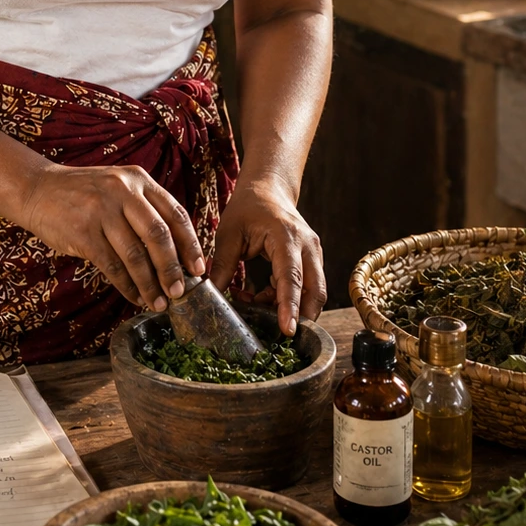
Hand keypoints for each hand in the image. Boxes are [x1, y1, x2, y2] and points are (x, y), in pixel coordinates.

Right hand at [19, 163, 205, 310]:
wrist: (37, 189)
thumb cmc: (84, 194)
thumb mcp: (118, 187)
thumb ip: (145, 210)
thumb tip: (175, 254)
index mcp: (138, 179)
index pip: (175, 213)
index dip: (190, 244)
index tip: (198, 269)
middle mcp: (123, 191)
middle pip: (159, 235)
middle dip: (172, 269)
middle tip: (180, 292)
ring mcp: (102, 211)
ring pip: (136, 255)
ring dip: (150, 284)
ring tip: (158, 302)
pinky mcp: (83, 232)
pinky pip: (112, 266)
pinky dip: (127, 286)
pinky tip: (134, 297)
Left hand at [209, 178, 325, 335]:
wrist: (268, 189)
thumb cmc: (248, 207)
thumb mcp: (229, 233)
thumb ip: (222, 264)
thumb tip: (210, 295)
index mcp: (287, 237)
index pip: (291, 277)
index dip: (290, 306)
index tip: (288, 330)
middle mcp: (307, 246)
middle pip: (314, 291)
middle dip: (301, 317)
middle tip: (277, 336)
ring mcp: (313, 254)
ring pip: (311, 293)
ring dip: (287, 307)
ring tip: (252, 302)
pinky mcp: (311, 261)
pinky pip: (303, 288)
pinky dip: (284, 299)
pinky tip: (258, 295)